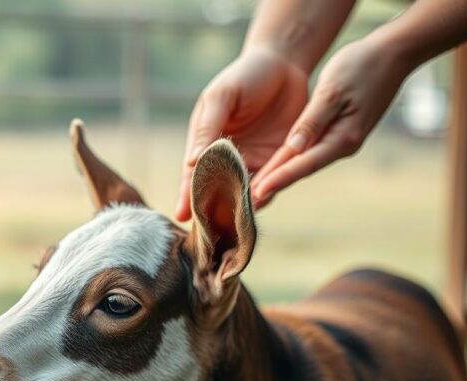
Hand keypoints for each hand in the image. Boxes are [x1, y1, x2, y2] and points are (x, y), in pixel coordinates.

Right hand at [176, 47, 307, 220]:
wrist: (284, 64)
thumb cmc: (244, 76)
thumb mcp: (221, 97)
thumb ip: (207, 128)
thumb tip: (190, 161)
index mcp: (206, 141)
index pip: (194, 174)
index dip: (188, 194)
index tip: (182, 216)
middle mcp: (227, 157)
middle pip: (217, 189)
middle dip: (212, 209)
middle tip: (207, 231)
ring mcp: (253, 160)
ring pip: (244, 190)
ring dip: (239, 206)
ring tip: (232, 223)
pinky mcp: (278, 160)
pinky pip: (272, 182)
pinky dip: (266, 194)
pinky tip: (260, 204)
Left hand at [249, 36, 411, 206]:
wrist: (393, 54)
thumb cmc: (362, 66)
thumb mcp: (332, 91)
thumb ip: (311, 121)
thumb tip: (293, 149)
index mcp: (343, 137)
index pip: (304, 164)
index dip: (279, 178)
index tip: (257, 193)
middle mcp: (343, 145)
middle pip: (303, 168)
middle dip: (277, 184)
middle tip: (251, 202)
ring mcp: (343, 140)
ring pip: (306, 161)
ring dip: (283, 174)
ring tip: (257, 189)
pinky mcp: (340, 132)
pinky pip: (312, 151)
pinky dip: (293, 159)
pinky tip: (277, 166)